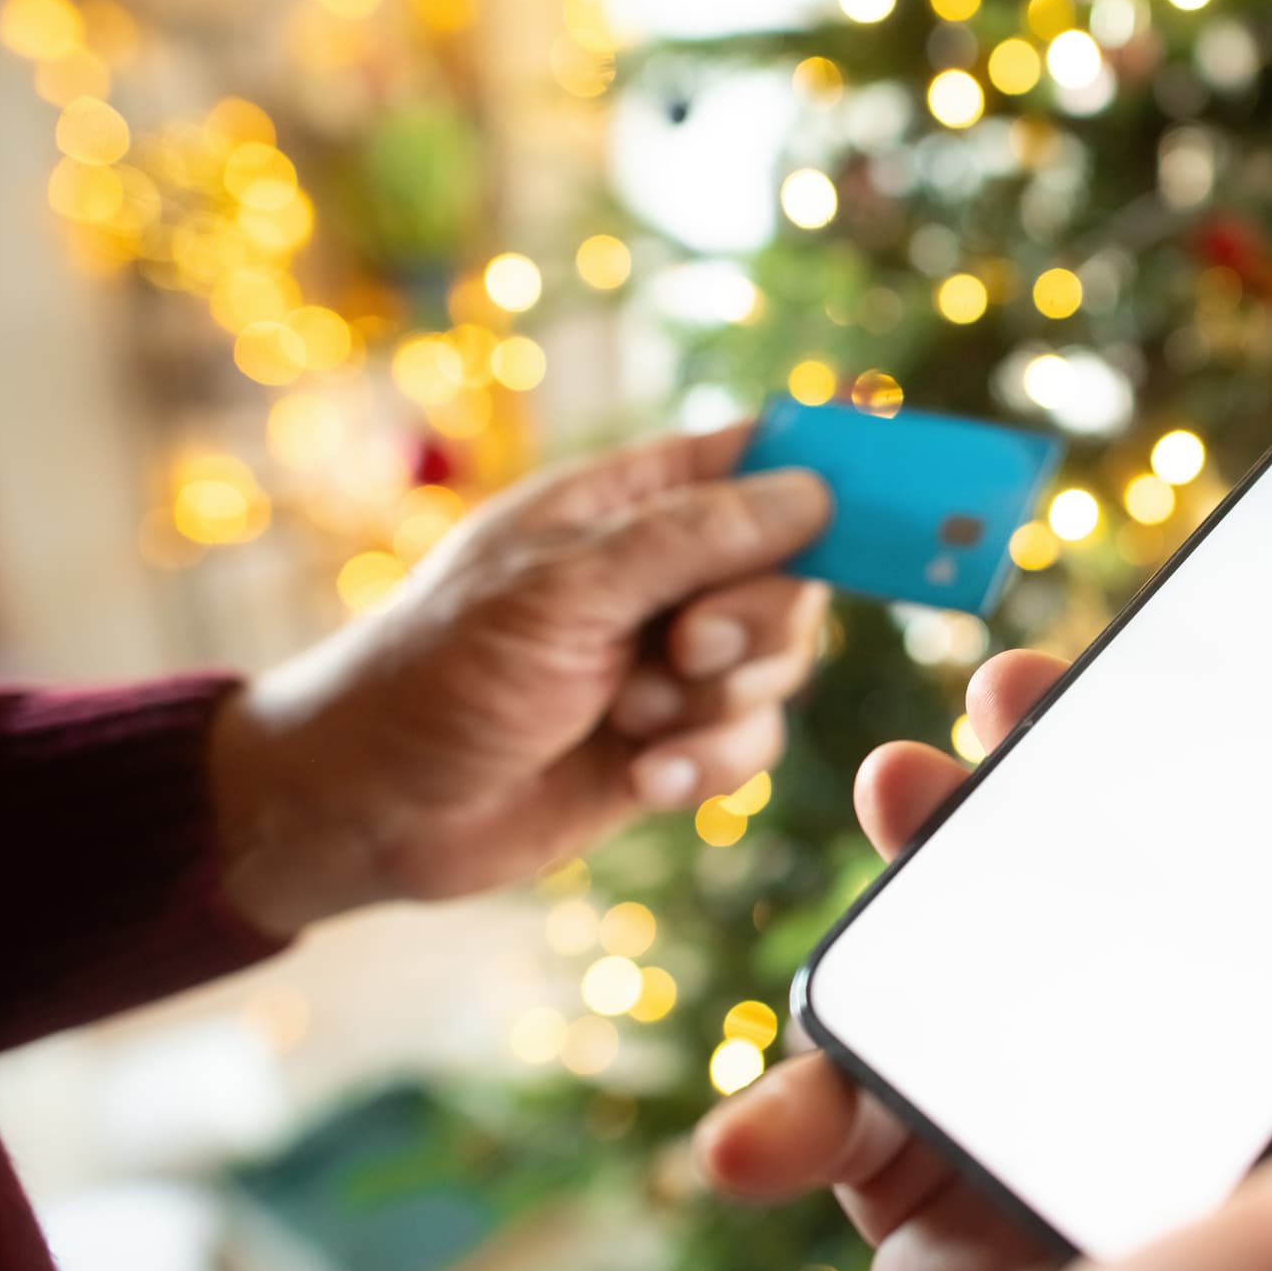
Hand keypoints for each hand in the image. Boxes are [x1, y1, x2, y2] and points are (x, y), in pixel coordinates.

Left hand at [209, 425, 831, 936]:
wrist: (371, 810)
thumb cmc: (436, 675)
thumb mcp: (561, 592)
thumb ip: (692, 540)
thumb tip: (812, 494)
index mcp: (629, 503)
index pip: (760, 460)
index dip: (832, 475)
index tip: (900, 504)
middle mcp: (662, 574)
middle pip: (794, 574)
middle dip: (753, 623)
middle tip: (682, 648)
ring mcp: (670, 661)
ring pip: (782, 667)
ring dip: (718, 704)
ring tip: (631, 720)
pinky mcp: (672, 742)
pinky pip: (750, 742)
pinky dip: (706, 765)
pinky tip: (641, 780)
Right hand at [697, 650, 1271, 1270]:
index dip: (1268, 782)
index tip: (1196, 666)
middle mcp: (1217, 1158)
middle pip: (1145, 929)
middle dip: (1069, 801)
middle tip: (1014, 696)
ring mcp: (1074, 1205)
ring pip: (997, 996)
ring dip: (930, 893)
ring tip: (897, 789)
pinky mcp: (949, 1261)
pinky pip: (868, 1136)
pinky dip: (799, 1109)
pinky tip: (757, 1134)